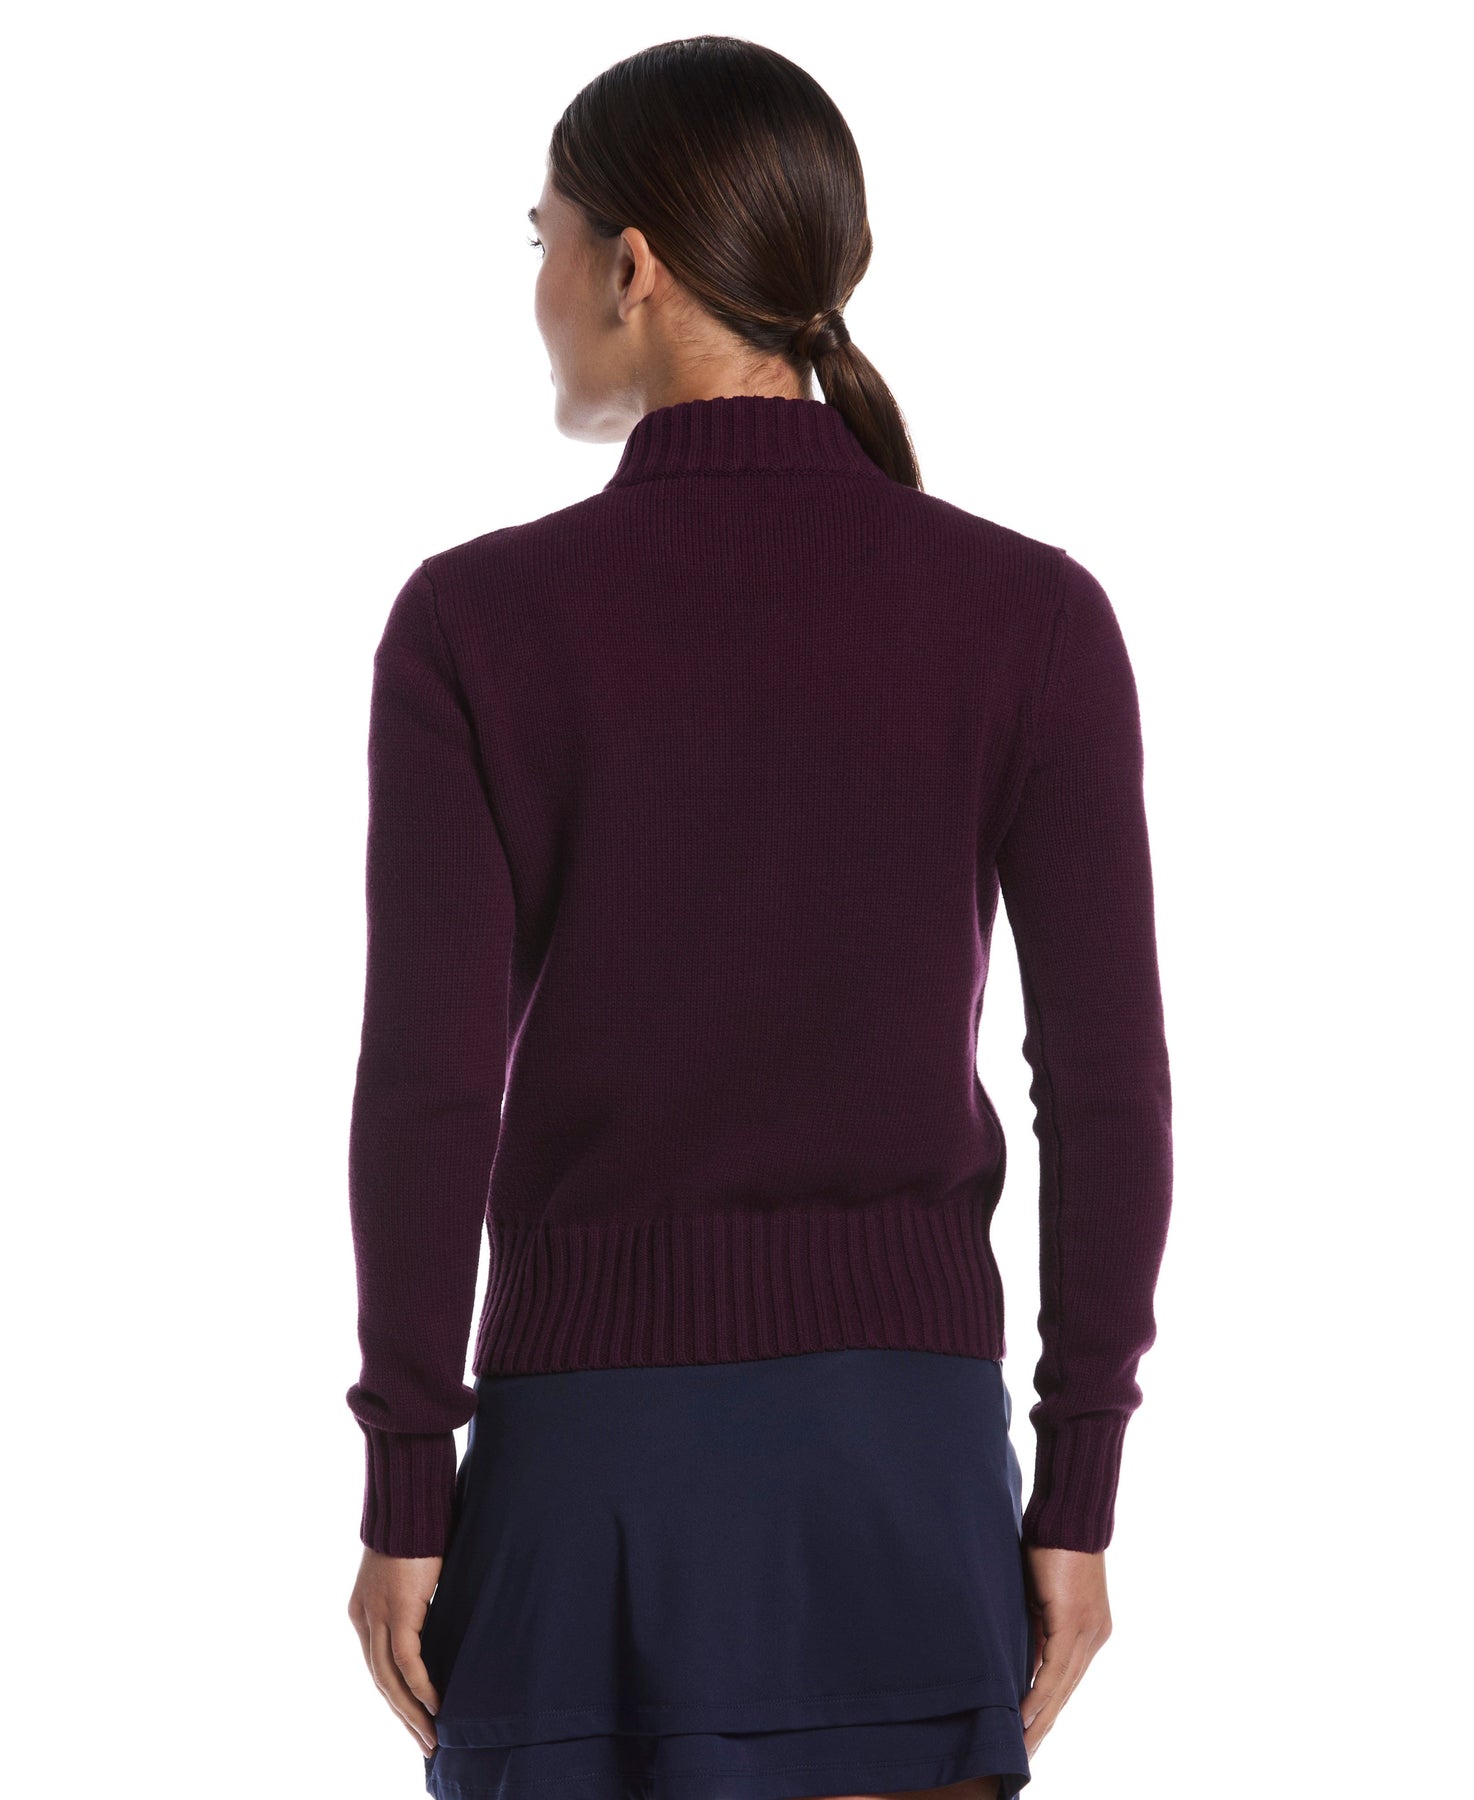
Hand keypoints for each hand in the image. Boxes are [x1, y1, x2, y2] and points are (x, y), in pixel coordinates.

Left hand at [347, 1547, 443, 1755]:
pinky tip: (436, 1706)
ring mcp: (378, 1616)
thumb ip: (415, 1601)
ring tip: (431, 1738)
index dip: (395, 1694)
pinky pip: (407, 1660)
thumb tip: (436, 1619)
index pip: (377, 1665)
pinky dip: (420, 1686)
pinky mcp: (398, 1611)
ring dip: (411, 1712)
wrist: (409, 1502)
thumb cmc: (416, 1529)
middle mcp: (364, 1619)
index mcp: (362, 1611)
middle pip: (380, 1680)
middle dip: (402, 1715)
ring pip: (389, 1679)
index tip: (414, 1716)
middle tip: (425, 1742)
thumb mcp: (410, 1574)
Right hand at [1018, 1544, 1112, 1756]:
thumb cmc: (1051, 1543)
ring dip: (1040, 1720)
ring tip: (1022, 1747)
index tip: (1030, 1733)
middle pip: (1066, 1692)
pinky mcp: (1073, 1622)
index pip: (1066, 1679)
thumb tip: (1021, 1660)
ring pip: (1062, 1688)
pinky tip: (1023, 1716)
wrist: (1068, 1512)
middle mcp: (1094, 1637)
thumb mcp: (1040, 1595)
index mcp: (1089, 1630)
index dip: (1048, 1708)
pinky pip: (1055, 1669)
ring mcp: (1088, 1631)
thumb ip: (1036, 1628)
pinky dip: (1038, 1694)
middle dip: (1044, 1725)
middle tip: (1025, 1756)